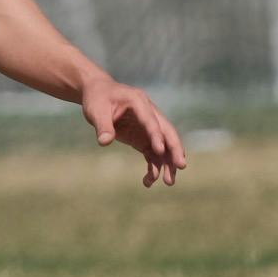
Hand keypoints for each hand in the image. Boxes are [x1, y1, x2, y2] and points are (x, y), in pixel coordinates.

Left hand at [80, 74, 184, 188]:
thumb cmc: (97, 98)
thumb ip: (102, 125)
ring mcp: (149, 127)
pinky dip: (153, 168)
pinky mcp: (144, 138)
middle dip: (175, 149)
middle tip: (181, 166)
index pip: (151, 120)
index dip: (156, 135)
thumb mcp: (95, 109)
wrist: (98, 94)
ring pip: (164, 146)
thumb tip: (104, 142)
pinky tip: (148, 182)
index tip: (159, 150)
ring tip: (169, 183)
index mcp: (139, 101)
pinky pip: (153, 154)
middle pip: (167, 132)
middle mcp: (149, 113)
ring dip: (167, 164)